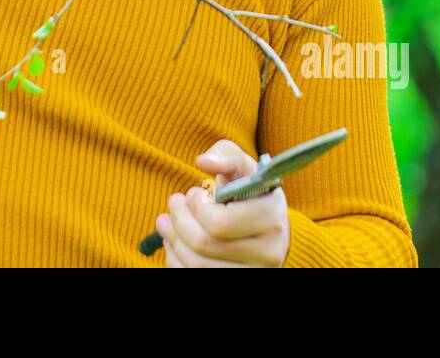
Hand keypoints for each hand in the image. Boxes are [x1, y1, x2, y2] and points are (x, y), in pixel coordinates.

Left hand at [155, 139, 290, 267]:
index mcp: (272, 218)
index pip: (220, 223)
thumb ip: (225, 155)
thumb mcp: (242, 166)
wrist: (263, 224)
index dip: (197, 207)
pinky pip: (193, 277)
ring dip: (173, 240)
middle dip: (179, 220)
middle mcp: (269, 253)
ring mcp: (254, 273)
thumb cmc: (248, 189)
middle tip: (175, 203)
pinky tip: (173, 242)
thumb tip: (204, 161)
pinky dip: (176, 260)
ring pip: (196, 266)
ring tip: (167, 221)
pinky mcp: (238, 283)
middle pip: (204, 244)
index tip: (193, 193)